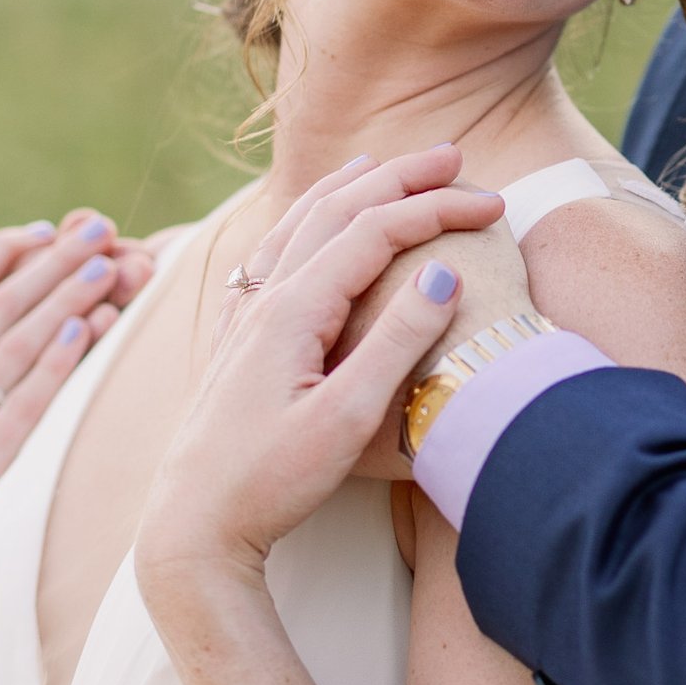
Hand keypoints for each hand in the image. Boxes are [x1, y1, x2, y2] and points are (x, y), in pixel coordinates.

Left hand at [137, 154, 505, 601]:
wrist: (193, 528)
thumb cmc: (271, 483)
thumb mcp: (346, 419)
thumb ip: (396, 343)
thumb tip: (443, 275)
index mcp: (292, 310)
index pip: (374, 231)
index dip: (436, 210)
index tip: (493, 205)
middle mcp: (261, 301)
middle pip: (335, 211)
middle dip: (398, 177)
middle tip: (453, 156)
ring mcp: (240, 319)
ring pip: (294, 226)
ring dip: (344, 188)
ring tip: (377, 162)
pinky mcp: (230, 343)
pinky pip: (266, 257)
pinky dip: (298, 222)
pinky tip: (296, 228)